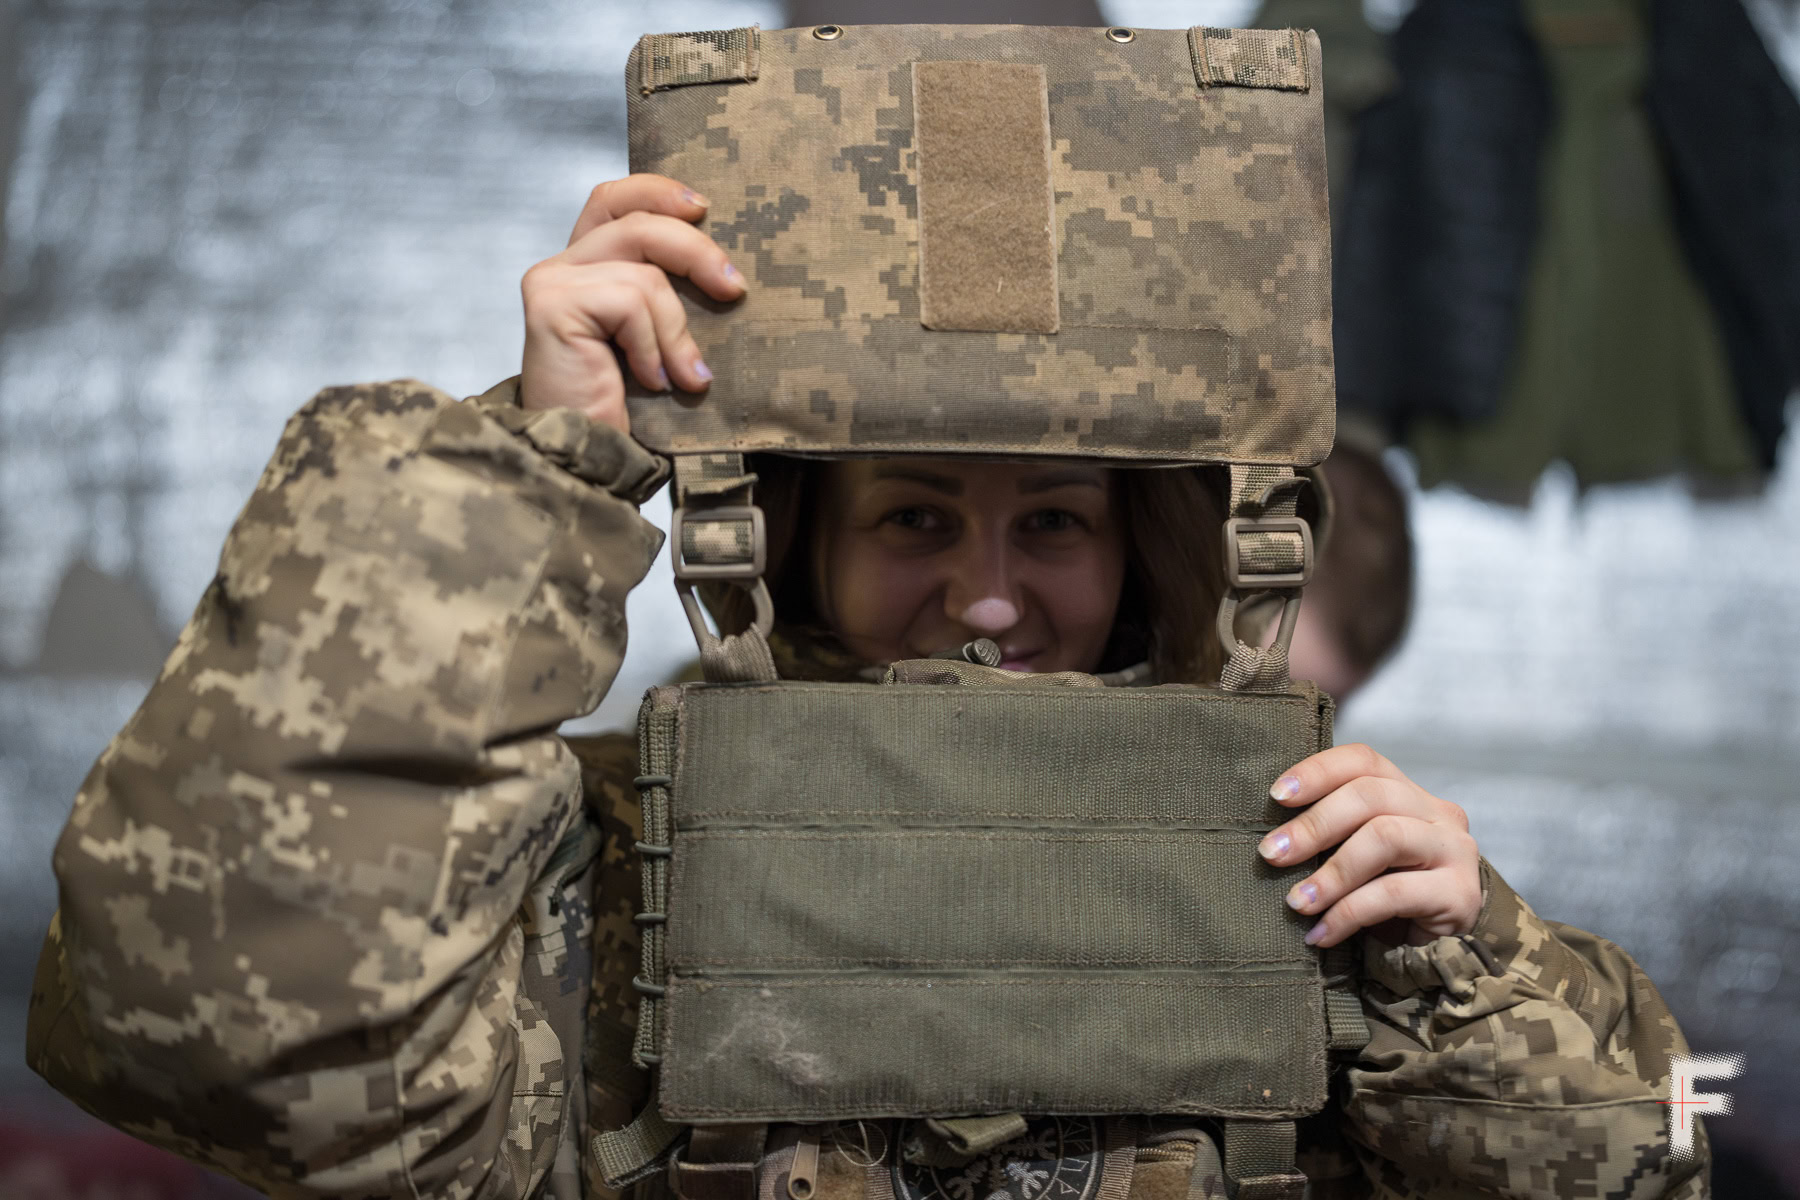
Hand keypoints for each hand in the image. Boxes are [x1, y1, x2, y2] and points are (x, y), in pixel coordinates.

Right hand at [518, 174, 745, 431]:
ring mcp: (553, 281)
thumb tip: (727, 270)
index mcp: (585, 267)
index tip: (703, 207)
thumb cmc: (625, 408)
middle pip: (638, 222)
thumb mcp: (658, 340)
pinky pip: (630, 301)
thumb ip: (666, 296)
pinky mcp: (551, 304)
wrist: (586, 458)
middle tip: (734, 288)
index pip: (612, 199)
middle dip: (697, 251)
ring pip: (645, 270)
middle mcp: (563, 266)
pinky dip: (654, 345)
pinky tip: (651, 380)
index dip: (656, 191)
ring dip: (677, 328)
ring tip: (686, 376)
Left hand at [1257, 744, 1481, 948]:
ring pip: (1384, 837)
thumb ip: (1332, 839)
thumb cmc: (1389, 899)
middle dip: (1314, 825)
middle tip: (1273, 855)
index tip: (1277, 796)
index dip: (1318, 770)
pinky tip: (1322, 933)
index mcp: (1408, 794)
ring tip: (1297, 903)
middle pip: (1370, 795)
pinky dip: (1348, 913)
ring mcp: (1454, 851)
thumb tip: (1272, 841)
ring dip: (1331, 873)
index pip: (1364, 761)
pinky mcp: (1459, 894)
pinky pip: (1394, 893)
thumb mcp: (1359, 859)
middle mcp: (1437, 813)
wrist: (1447, 952)